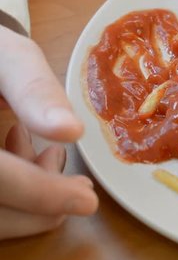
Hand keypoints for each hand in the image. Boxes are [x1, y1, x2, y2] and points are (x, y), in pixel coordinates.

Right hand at [0, 25, 97, 239]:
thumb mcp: (8, 57)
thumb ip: (35, 89)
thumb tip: (71, 130)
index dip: (38, 193)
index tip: (86, 199)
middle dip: (42, 201)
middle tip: (79, 184)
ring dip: (28, 202)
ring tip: (49, 157)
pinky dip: (14, 199)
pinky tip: (24, 163)